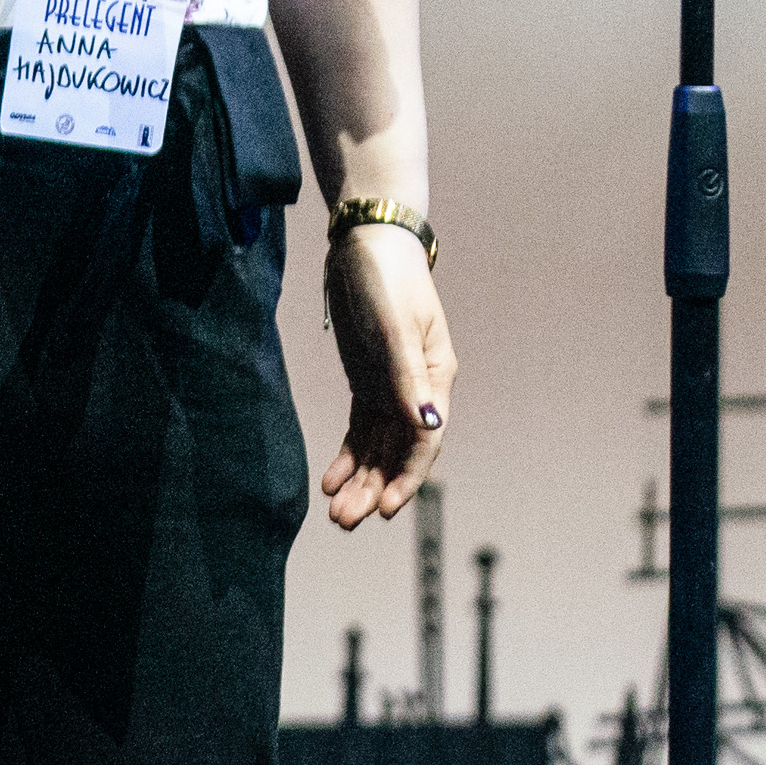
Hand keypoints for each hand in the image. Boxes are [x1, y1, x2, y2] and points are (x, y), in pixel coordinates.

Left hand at [316, 216, 452, 527]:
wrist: (367, 242)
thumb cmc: (387, 278)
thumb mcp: (395, 326)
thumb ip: (406, 376)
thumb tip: (426, 426)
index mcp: (434, 379)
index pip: (424, 442)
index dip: (406, 478)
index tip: (385, 510)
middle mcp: (416, 390)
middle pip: (398, 452)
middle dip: (375, 490)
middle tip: (346, 521)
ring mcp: (390, 387)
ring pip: (378, 447)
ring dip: (361, 482)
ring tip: (337, 515)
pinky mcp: (367, 381)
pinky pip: (360, 430)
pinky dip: (348, 458)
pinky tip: (331, 482)